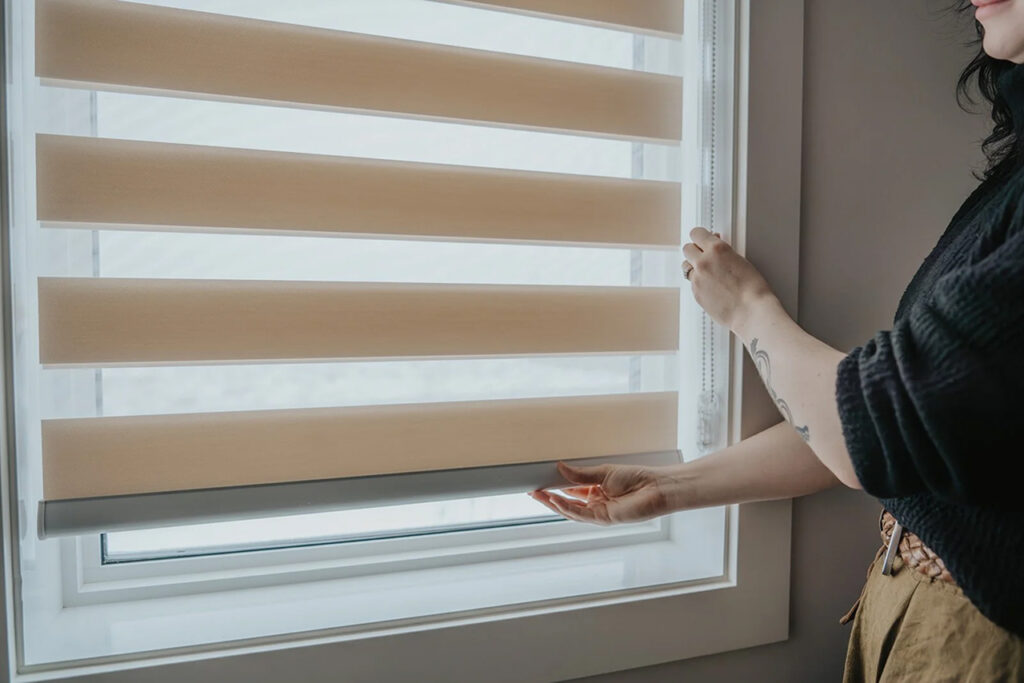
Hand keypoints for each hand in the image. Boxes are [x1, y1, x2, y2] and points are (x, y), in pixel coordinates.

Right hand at [528, 461, 677, 524]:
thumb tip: (560, 468)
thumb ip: (581, 474)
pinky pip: (581, 514)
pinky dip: (567, 508)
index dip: (554, 486)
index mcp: (596, 490)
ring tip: (539, 495)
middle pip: (567, 502)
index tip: (539, 479)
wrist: (655, 487)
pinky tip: (556, 500)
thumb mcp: (604, 472)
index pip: (570, 489)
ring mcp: (599, 512)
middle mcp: (596, 502)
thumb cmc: (637, 478)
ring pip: (571, 510)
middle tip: (532, 491)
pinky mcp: (604, 518)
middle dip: (549, 498)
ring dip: (554, 504)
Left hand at [682, 227, 776, 330]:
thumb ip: (723, 253)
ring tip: (707, 273)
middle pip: (687, 248)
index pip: (697, 233)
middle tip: (703, 255)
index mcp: (717, 249)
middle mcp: (703, 262)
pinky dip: (699, 283)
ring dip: (694, 267)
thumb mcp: (741, 260)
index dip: (700, 236)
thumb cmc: (754, 288)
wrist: (752, 311)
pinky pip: (692, 283)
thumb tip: (715, 250)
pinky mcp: (696, 293)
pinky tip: (712, 287)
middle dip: (695, 250)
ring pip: (686, 267)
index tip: (702, 239)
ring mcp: (697, 279)